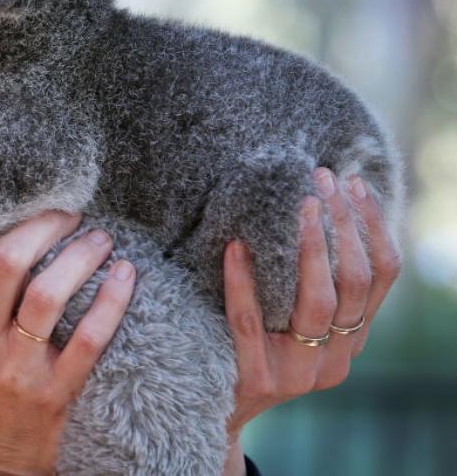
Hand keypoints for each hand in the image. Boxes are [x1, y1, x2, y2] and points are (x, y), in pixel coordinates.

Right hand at [0, 210, 135, 475]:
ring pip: (48, 295)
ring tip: (100, 239)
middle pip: (7, 261)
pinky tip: (125, 276)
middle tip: (70, 213)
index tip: (17, 197)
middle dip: (44, 227)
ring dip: (80, 257)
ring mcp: (17, 367)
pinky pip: (89, 338)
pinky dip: (112, 300)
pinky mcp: (55, 390)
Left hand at [222, 169, 399, 462]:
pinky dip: (243, 280)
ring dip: (310, 246)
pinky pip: (249, 321)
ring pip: (317, 301)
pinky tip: (234, 246)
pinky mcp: (258, 379)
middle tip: (322, 178)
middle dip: (343, 224)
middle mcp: (336, 359)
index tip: (354, 184)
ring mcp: (300, 373)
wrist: (209, 411)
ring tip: (297, 202)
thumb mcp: (289, 322)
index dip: (372, 227)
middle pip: (355, 282)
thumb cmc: (247, 350)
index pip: (381, 276)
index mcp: (351, 341)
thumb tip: (311, 206)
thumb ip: (304, 284)